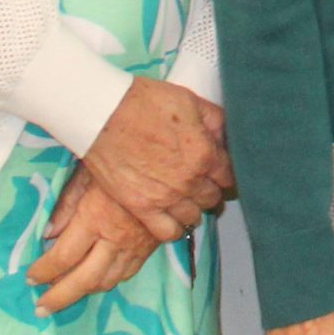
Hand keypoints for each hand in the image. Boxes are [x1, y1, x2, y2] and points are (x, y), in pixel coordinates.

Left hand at [25, 164, 156, 314]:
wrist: (169, 156)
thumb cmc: (123, 158)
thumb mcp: (87, 172)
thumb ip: (66, 203)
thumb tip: (47, 233)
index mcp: (95, 218)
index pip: (62, 258)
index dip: (43, 271)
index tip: (30, 278)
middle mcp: (116, 238)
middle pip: (84, 280)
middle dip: (59, 298)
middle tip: (41, 308)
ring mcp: (137, 245)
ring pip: (108, 281)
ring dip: (85, 292)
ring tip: (66, 296)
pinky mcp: (152, 245)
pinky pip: (128, 272)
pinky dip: (109, 281)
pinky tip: (98, 280)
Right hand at [83, 76, 229, 240]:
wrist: (103, 115)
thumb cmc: (146, 103)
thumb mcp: (191, 102)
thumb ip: (215, 122)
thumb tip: (226, 138)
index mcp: (205, 154)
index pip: (230, 176)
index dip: (226, 173)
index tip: (220, 171)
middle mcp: (189, 180)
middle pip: (213, 198)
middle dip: (210, 189)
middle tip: (202, 183)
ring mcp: (165, 197)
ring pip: (193, 217)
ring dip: (193, 208)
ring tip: (186, 199)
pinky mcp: (140, 207)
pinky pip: (167, 232)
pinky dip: (174, 229)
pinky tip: (172, 218)